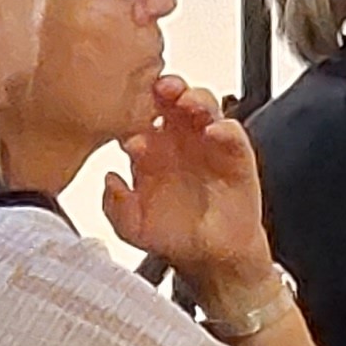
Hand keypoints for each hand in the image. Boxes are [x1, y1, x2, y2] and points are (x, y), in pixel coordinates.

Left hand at [108, 75, 269, 284]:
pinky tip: (212, 132)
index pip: (141, 116)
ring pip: (204, 105)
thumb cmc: (174, 237)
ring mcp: (208, 145)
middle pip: (173, 99)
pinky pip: (233, 132)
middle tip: (159, 89)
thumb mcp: (133, 227)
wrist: (210, 258)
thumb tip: (109, 179)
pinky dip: (224, 127)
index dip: (133, 110)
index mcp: (152, 150)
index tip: (125, 115)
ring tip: (186, 101)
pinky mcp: (236, 156)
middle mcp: (179, 141)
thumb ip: (115, 205)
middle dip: (165, 87)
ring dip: (196, 97)